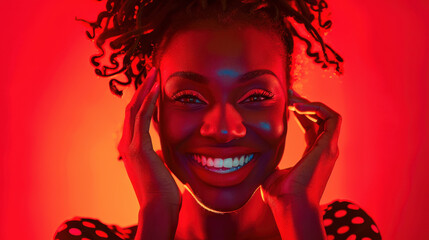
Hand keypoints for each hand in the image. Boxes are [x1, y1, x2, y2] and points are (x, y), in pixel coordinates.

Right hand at [118, 67, 180, 207]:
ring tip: (154, 72)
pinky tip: (156, 88)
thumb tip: (161, 150)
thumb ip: (156, 154)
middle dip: (142, 89)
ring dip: (145, 88)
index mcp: (130, 148)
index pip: (134, 117)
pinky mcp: (138, 147)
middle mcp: (126, 144)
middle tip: (153, 72)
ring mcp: (130, 145)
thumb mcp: (158, 166)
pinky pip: (142, 117)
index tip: (154, 85)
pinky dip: (148, 100)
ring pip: (134, 108)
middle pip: (131, 108)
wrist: (158, 208)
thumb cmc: (161, 191)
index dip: (143, 99)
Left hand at [261, 89, 341, 206]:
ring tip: (293, 100)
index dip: (300, 114)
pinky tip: (299, 106)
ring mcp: (329, 149)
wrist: (290, 205)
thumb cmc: (280, 195)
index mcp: (312, 156)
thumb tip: (256, 152)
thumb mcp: (272, 171)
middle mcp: (324, 151)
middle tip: (289, 94)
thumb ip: (270, 159)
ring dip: (311, 104)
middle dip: (305, 104)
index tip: (286, 104)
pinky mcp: (329, 146)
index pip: (311, 128)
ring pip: (329, 116)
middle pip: (320, 119)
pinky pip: (332, 118)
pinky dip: (318, 108)